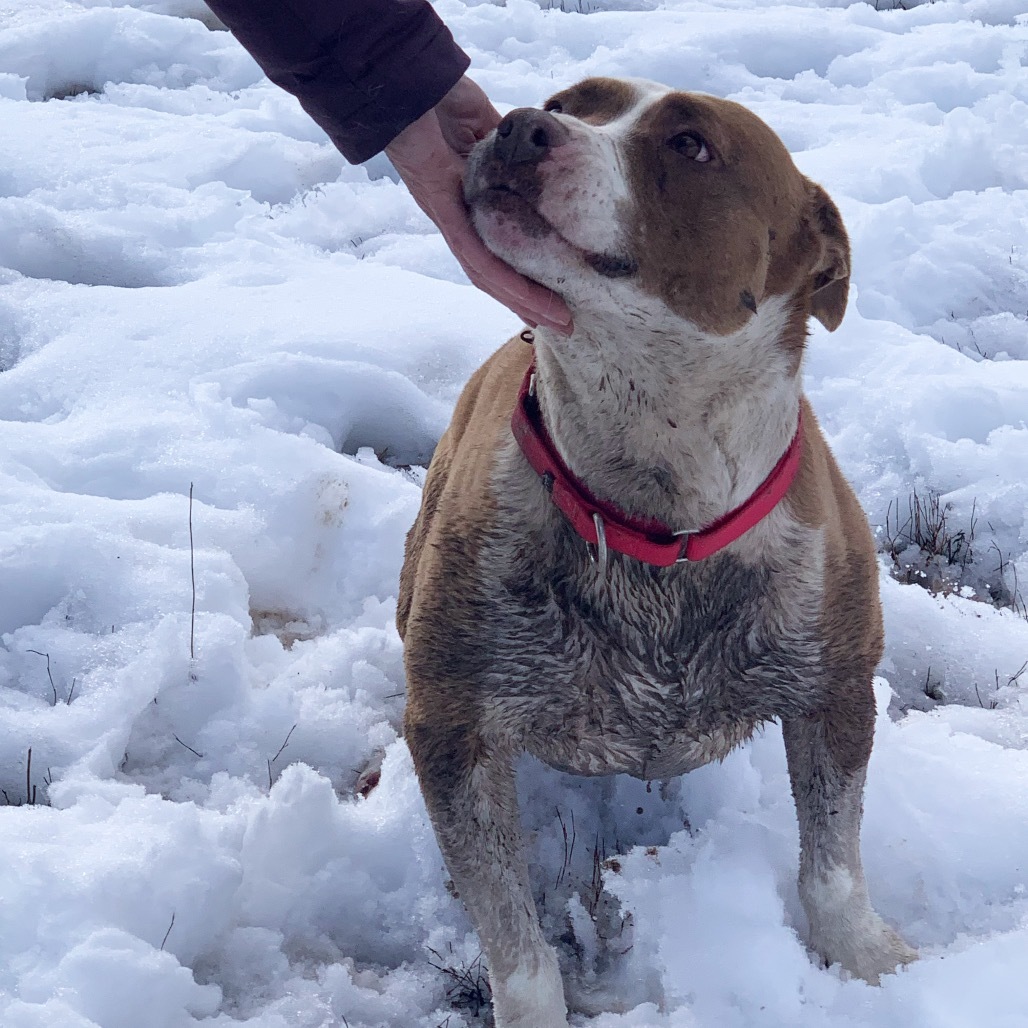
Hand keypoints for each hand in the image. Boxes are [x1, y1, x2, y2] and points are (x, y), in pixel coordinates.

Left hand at [385, 77, 571, 333]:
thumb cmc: (437, 94)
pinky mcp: (441, 207)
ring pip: (485, 273)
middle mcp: (454, 216)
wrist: (403, 75)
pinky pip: (474, 254)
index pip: (498, 249)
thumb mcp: (486, 128)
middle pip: (492, 272)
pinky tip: (524, 301)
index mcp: (464, 200)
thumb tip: (538, 161)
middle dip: (527, 301)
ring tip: (553, 322)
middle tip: (561, 325)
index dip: (524, 275)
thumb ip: (509, 151)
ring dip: (521, 301)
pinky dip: (502, 280)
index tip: (554, 294)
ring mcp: (446, 214)